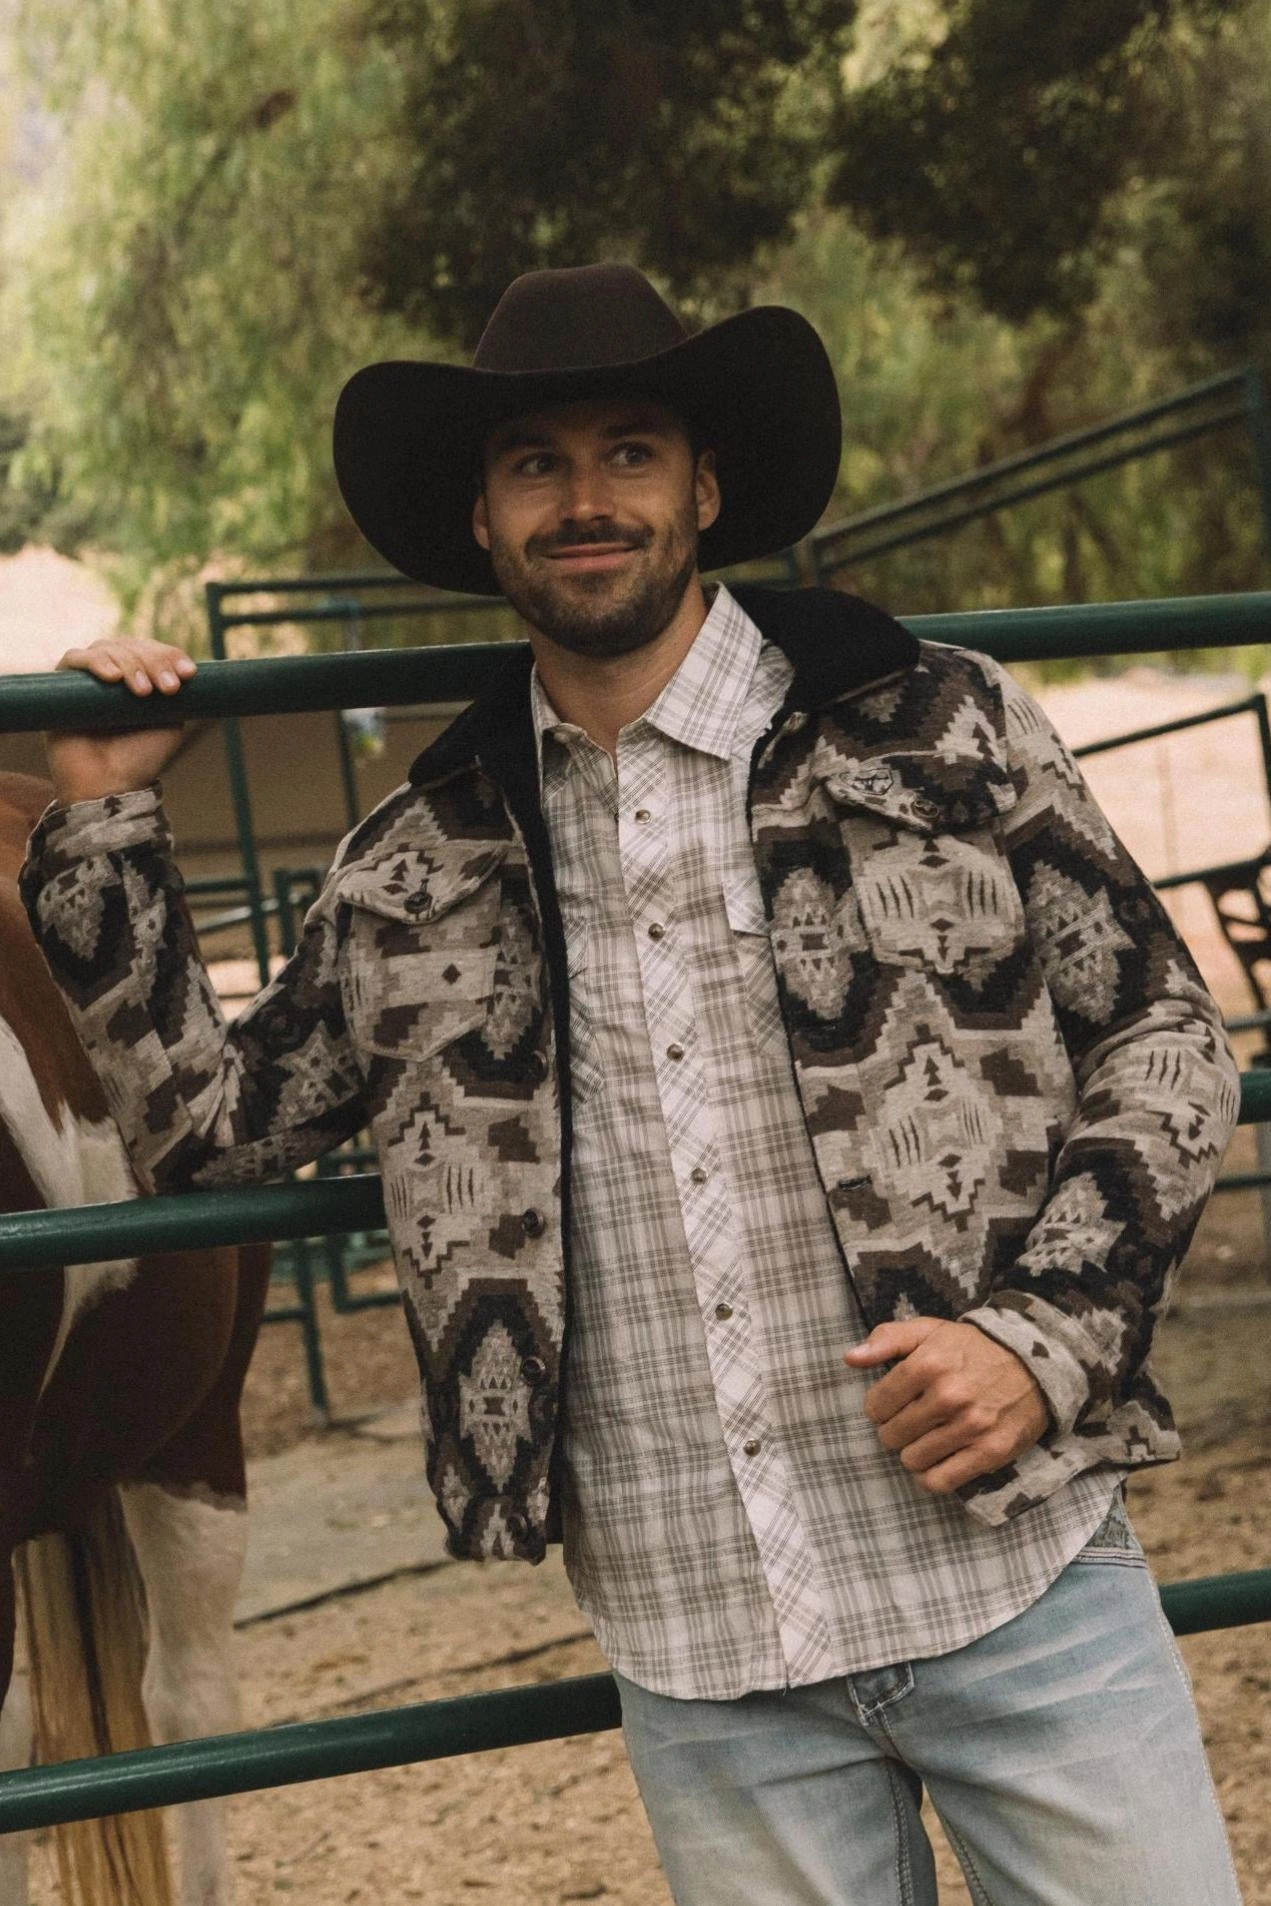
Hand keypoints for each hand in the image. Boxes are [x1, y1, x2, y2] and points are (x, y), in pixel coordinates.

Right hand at [45, 638, 196, 804]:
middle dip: (154, 662)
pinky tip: (112, 677)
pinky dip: (95, 662)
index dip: (171, 656)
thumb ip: (173, 693)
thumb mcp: (169, 722)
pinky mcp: (61, 685)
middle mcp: (113, 674)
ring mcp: (87, 678)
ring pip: (107, 648)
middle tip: (168, 688)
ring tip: (143, 691)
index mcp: (139, 678)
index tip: (189, 673)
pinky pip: (75, 659)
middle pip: (132, 645)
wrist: (108, 785)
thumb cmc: (139, 757)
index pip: (152, 651)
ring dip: (131, 663)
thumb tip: (185, 664)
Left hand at [844, 1317, 1049, 1494]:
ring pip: (912, 1460)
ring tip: (925, 1438)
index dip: (878, 1407)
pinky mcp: (990, 1452)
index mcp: (929, 1363)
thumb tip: (849, 1358)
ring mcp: (971, 1427)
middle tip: (910, 1421)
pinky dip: (931, 1476)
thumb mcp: (929, 1330)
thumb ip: (886, 1339)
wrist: (1036, 1363)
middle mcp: (949, 1396)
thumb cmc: (972, 1348)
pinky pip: (940, 1481)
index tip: (892, 1403)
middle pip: (891, 1435)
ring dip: (913, 1452)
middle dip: (894, 1430)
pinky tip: (936, 1460)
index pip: (876, 1405)